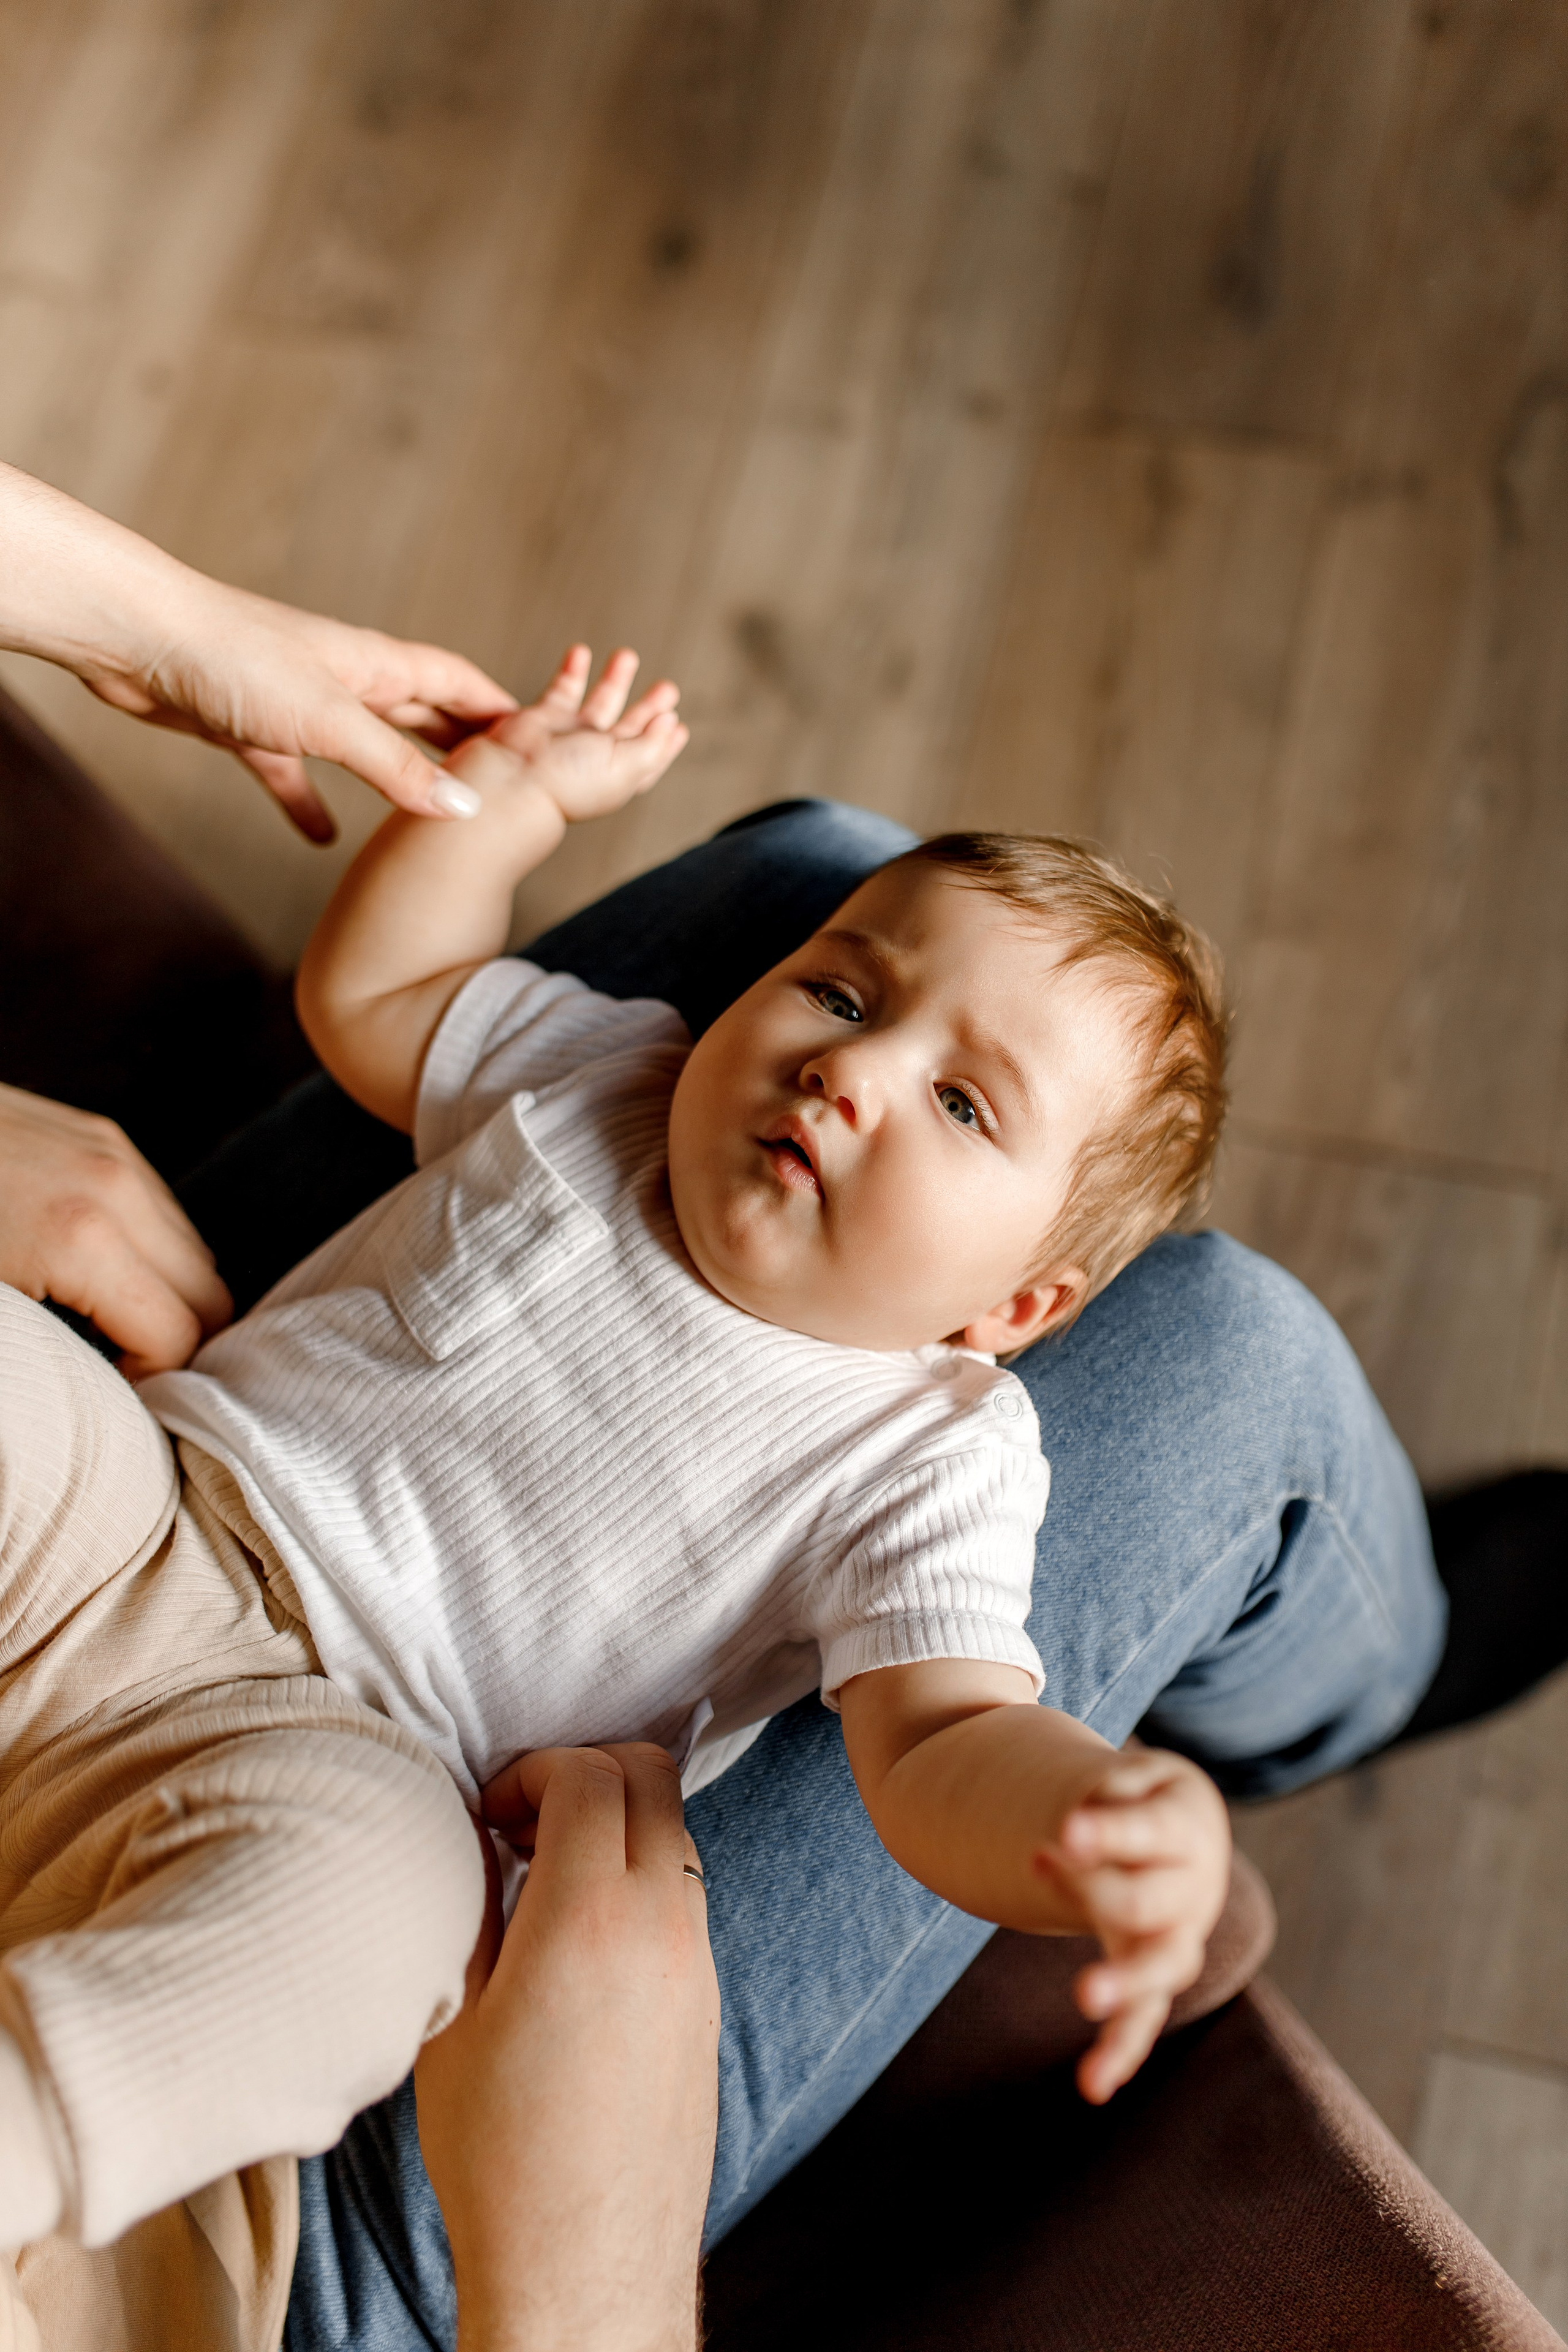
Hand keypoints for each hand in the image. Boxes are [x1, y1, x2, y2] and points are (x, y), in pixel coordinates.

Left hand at [0, 464, 517, 841]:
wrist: (135, 637)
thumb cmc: (234, 658)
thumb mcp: (331, 722)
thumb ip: (397, 768)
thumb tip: (466, 808)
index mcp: (376, 664)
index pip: (459, 686)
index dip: (504, 716)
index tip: (548, 747)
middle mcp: (344, 681)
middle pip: (420, 717)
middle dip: (463, 750)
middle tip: (507, 789)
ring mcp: (299, 705)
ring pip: (365, 748)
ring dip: (397, 780)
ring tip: (432, 819)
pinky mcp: (252, 730)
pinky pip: (294, 774)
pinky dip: (312, 805)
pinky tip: (324, 841)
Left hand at [0, 1084, 229, 1376]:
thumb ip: (46, 1350)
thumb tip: (88, 1395)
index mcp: (82, 1240)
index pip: (179, 1336)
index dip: (154, 1384)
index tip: (112, 1400)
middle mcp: (118, 1191)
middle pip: (210, 1296)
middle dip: (176, 1344)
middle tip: (123, 1374)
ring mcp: (116, 1155)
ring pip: (195, 1253)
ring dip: (166, 1297)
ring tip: (107, 1327)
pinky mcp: (105, 1136)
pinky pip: (162, 1212)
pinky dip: (148, 1254)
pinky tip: (95, 1273)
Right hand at [416, 1744, 718, 2351]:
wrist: (582, 2262)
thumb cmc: (498, 2152)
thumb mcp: (452, 2016)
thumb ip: (469, 1905)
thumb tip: (473, 1834)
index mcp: (589, 1918)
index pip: (588, 1773)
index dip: (532, 1769)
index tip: (490, 1810)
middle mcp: (661, 1925)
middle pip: (651, 1776)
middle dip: (584, 1771)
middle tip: (521, 1823)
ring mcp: (697, 1962)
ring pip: (675, 1832)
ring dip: (618, 1821)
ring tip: (547, 1875)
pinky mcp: (708, 2001)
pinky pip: (686, 1894)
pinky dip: (641, 1874)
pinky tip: (583, 1927)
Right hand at [446, 644, 687, 827]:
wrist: (515, 777)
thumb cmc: (567, 781)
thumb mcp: (626, 766)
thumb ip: (652, 744)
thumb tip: (670, 722)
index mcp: (619, 776)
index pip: (649, 758)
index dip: (665, 743)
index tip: (678, 725)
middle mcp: (595, 757)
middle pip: (630, 728)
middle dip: (649, 708)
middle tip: (666, 688)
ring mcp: (571, 737)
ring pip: (599, 703)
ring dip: (615, 680)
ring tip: (626, 655)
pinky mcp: (546, 717)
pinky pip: (563, 688)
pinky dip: (573, 670)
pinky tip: (581, 652)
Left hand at [1041, 1745, 1230, 2106]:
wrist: (1188, 1832)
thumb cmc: (1149, 1799)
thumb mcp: (1140, 1775)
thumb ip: (1113, 1792)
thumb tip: (1079, 1825)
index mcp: (1185, 1830)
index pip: (1149, 1833)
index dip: (1109, 1834)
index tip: (1066, 1829)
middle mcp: (1189, 1892)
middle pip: (1144, 1901)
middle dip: (1092, 1890)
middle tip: (1037, 1861)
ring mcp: (1177, 1940)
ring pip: (1160, 1969)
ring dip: (1123, 1983)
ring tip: (1084, 1996)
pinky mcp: (1156, 1979)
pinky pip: (1145, 2019)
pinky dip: (1122, 2051)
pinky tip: (1092, 2085)